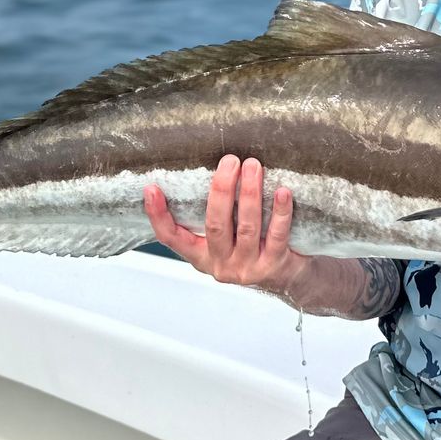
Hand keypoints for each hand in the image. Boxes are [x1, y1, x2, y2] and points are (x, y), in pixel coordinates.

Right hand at [143, 155, 308, 296]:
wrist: (289, 278)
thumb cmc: (255, 247)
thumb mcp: (227, 238)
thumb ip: (217, 215)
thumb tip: (210, 170)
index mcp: (202, 255)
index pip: (172, 238)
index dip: (158, 215)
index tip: (151, 189)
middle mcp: (221, 264)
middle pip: (215, 225)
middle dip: (221, 190)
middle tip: (229, 161)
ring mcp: (247, 267)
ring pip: (246, 227)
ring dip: (249, 193)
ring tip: (253, 166)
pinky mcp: (274, 265)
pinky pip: (277, 235)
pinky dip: (280, 212)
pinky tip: (282, 192)